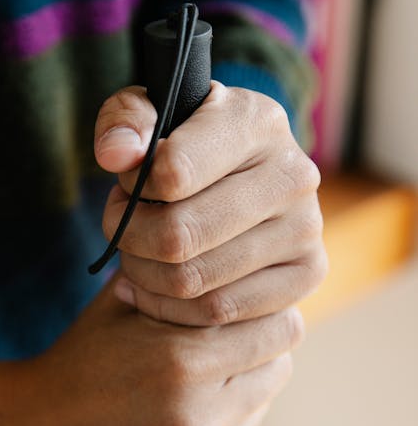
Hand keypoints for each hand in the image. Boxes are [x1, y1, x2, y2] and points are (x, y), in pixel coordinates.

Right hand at [0, 275, 299, 425]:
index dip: (268, 315)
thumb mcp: (122, 304)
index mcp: (181, 362)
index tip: (251, 313)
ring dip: (239, 395)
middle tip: (221, 348)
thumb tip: (242, 265)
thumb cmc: (79, 361)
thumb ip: (182, 282)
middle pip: (277, 370)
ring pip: (259, 412)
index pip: (279, 331)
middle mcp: (196, 420)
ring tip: (191, 389)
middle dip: (256, 352)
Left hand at [95, 82, 326, 326]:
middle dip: (131, 237)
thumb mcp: (147, 116)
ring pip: (194, 279)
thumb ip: (124, 120)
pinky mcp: (308, 272)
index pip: (173, 172)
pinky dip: (170, 308)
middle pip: (180, 235)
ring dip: (144, 274)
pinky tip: (151, 288)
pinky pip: (219, 309)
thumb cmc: (181, 145)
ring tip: (136, 253)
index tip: (127, 185)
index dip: (133, 188)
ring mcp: (306, 227)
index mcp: (256, 121)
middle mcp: (293, 174)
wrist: (233, 181)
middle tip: (120, 228)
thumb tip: (117, 155)